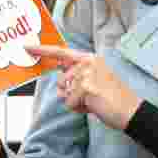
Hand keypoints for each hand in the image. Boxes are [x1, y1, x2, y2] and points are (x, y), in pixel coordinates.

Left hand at [25, 44, 140, 130]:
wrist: (131, 110)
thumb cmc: (113, 98)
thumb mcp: (95, 80)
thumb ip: (78, 76)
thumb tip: (59, 80)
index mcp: (89, 58)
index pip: (61, 52)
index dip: (43, 50)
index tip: (27, 47)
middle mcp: (87, 62)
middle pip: (60, 81)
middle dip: (71, 94)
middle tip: (91, 97)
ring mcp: (86, 74)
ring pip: (64, 93)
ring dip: (76, 102)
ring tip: (94, 102)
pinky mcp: (85, 88)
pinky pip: (69, 103)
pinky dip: (79, 109)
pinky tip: (93, 107)